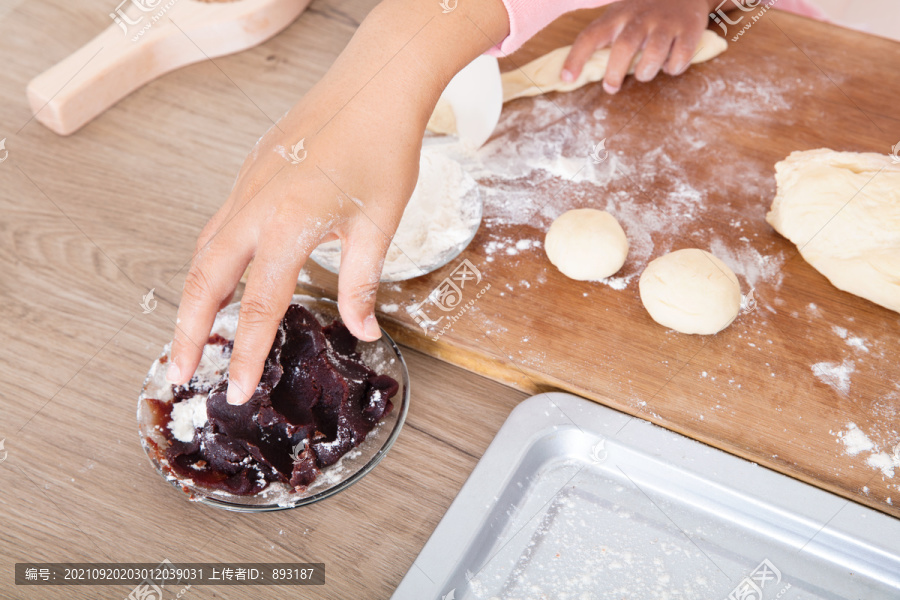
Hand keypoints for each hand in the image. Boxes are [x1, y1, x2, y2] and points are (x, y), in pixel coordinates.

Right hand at [166, 0, 508, 404]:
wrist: (373, 87)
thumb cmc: (382, 148)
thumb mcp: (379, 225)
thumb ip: (362, 284)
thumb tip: (361, 330)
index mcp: (289, 226)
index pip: (259, 307)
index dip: (246, 354)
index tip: (236, 390)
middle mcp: (256, 208)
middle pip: (205, 282)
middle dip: (189, 332)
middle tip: (180, 371)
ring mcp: (247, 188)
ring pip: (204, 252)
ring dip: (194, 297)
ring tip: (192, 334)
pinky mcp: (249, 174)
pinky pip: (217, 226)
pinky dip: (209, 260)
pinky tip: (219, 277)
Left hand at [562, 0, 716, 93]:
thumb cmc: (643, 11)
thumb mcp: (619, 16)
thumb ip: (602, 39)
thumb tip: (576, 73)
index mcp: (617, 16)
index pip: (590, 36)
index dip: (576, 57)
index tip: (567, 78)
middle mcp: (640, 18)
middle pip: (624, 46)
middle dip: (615, 71)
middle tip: (611, 87)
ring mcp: (666, 23)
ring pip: (653, 53)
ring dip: (646, 72)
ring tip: (645, 73)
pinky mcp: (689, 29)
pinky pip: (680, 57)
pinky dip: (673, 68)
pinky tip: (669, 65)